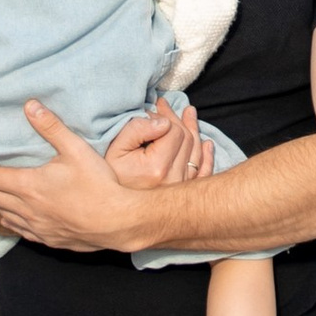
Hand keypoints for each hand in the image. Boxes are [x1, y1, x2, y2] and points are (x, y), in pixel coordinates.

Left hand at [0, 112, 151, 251]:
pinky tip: (10, 216)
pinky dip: (9, 219)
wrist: (117, 222)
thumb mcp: (76, 149)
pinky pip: (19, 230)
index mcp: (28, 186)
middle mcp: (26, 208)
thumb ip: (51, 127)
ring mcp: (36, 226)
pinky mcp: (48, 238)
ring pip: (3, 214)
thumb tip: (30, 105)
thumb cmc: (98, 185)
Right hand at [96, 101, 212, 191]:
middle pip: (187, 140)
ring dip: (194, 131)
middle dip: (177, 120)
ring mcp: (180, 189)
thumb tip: (163, 122)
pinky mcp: (183, 196)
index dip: (163, 116)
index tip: (151, 110)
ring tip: (188, 114)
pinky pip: (203, 173)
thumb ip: (138, 129)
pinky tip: (207, 144)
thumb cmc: (109, 176)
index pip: (174, 131)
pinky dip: (207, 158)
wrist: (109, 207)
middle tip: (165, 107)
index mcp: (157, 168)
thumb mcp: (116, 147)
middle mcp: (173, 180)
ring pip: (196, 153)